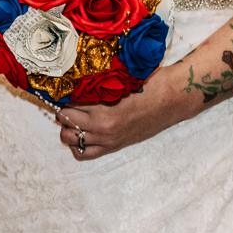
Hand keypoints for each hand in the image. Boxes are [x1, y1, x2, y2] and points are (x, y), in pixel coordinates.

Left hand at [54, 82, 183, 160]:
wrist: (170, 100)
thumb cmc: (147, 84)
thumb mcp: (118, 80)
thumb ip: (97, 83)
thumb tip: (75, 78)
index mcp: (102, 107)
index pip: (68, 102)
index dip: (63, 94)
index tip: (62, 87)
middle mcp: (101, 126)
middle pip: (64, 120)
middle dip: (62, 109)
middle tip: (67, 100)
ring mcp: (106, 139)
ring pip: (69, 138)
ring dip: (67, 126)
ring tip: (73, 116)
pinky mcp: (113, 147)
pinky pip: (84, 153)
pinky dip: (78, 144)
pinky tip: (81, 132)